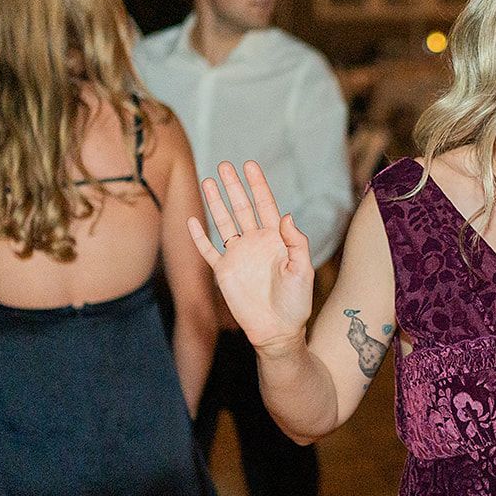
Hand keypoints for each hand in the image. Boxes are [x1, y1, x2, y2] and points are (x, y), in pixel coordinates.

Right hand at [188, 161, 314, 350]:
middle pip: (242, 208)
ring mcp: (238, 255)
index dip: (258, 185)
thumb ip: (296, 242)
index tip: (250, 165)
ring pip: (224, 222)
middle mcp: (255, 242)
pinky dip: (199, 236)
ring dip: (216, 202)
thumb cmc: (296, 302)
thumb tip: (286, 215)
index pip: (265, 205)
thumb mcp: (303, 270)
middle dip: (233, 186)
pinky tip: (192, 220)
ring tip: (208, 181)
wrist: (277, 330)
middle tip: (225, 165)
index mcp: (276, 238)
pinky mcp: (224, 271)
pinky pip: (208, 250)